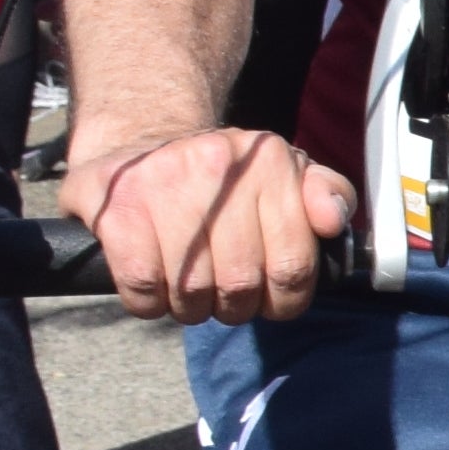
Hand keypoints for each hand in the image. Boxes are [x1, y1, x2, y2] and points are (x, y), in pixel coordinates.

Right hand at [80, 126, 352, 325]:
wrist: (137, 142)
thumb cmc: (223, 177)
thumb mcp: (286, 173)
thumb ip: (328, 194)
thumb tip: (331, 221)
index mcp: (269, 159)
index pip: (293, 265)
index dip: (284, 300)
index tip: (270, 298)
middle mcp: (217, 163)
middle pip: (241, 284)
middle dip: (235, 306)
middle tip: (224, 295)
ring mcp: (162, 183)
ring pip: (192, 291)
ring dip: (191, 307)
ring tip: (189, 289)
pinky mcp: (117, 208)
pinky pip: (143, 285)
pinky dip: (148, 302)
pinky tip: (154, 287)